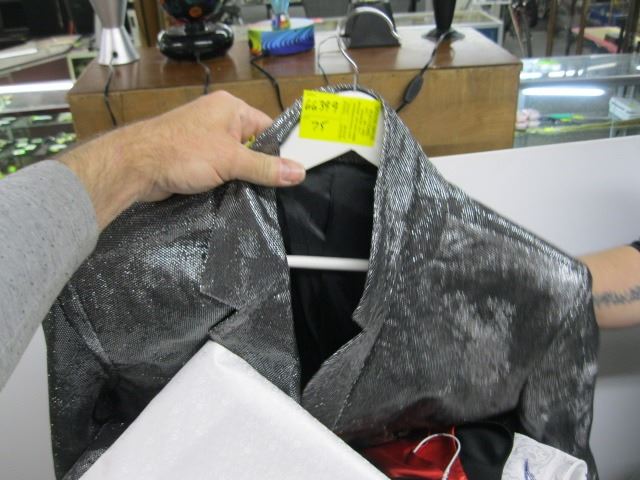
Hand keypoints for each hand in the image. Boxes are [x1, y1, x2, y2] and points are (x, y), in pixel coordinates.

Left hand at [60, 91, 304, 228]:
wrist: (136, 167)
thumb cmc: (183, 152)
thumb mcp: (231, 160)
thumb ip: (266, 168)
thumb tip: (299, 172)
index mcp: (231, 108)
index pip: (268, 128)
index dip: (280, 150)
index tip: (292, 172)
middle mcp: (218, 120)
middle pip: (253, 146)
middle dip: (259, 167)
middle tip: (273, 188)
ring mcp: (204, 139)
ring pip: (236, 161)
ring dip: (241, 177)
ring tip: (252, 192)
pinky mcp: (194, 158)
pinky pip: (220, 169)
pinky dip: (226, 181)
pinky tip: (232, 194)